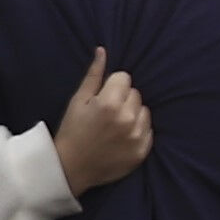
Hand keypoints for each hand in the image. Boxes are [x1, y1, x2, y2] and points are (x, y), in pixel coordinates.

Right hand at [53, 47, 153, 195]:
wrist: (71, 168)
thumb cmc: (72, 131)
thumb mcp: (78, 100)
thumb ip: (94, 75)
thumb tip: (103, 51)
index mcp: (110, 103)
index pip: (124, 78)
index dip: (112, 86)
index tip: (101, 98)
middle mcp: (127, 118)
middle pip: (135, 94)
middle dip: (123, 98)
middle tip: (107, 113)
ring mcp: (136, 136)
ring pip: (144, 111)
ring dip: (133, 114)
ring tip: (115, 125)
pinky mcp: (141, 151)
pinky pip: (148, 130)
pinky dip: (138, 131)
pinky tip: (122, 137)